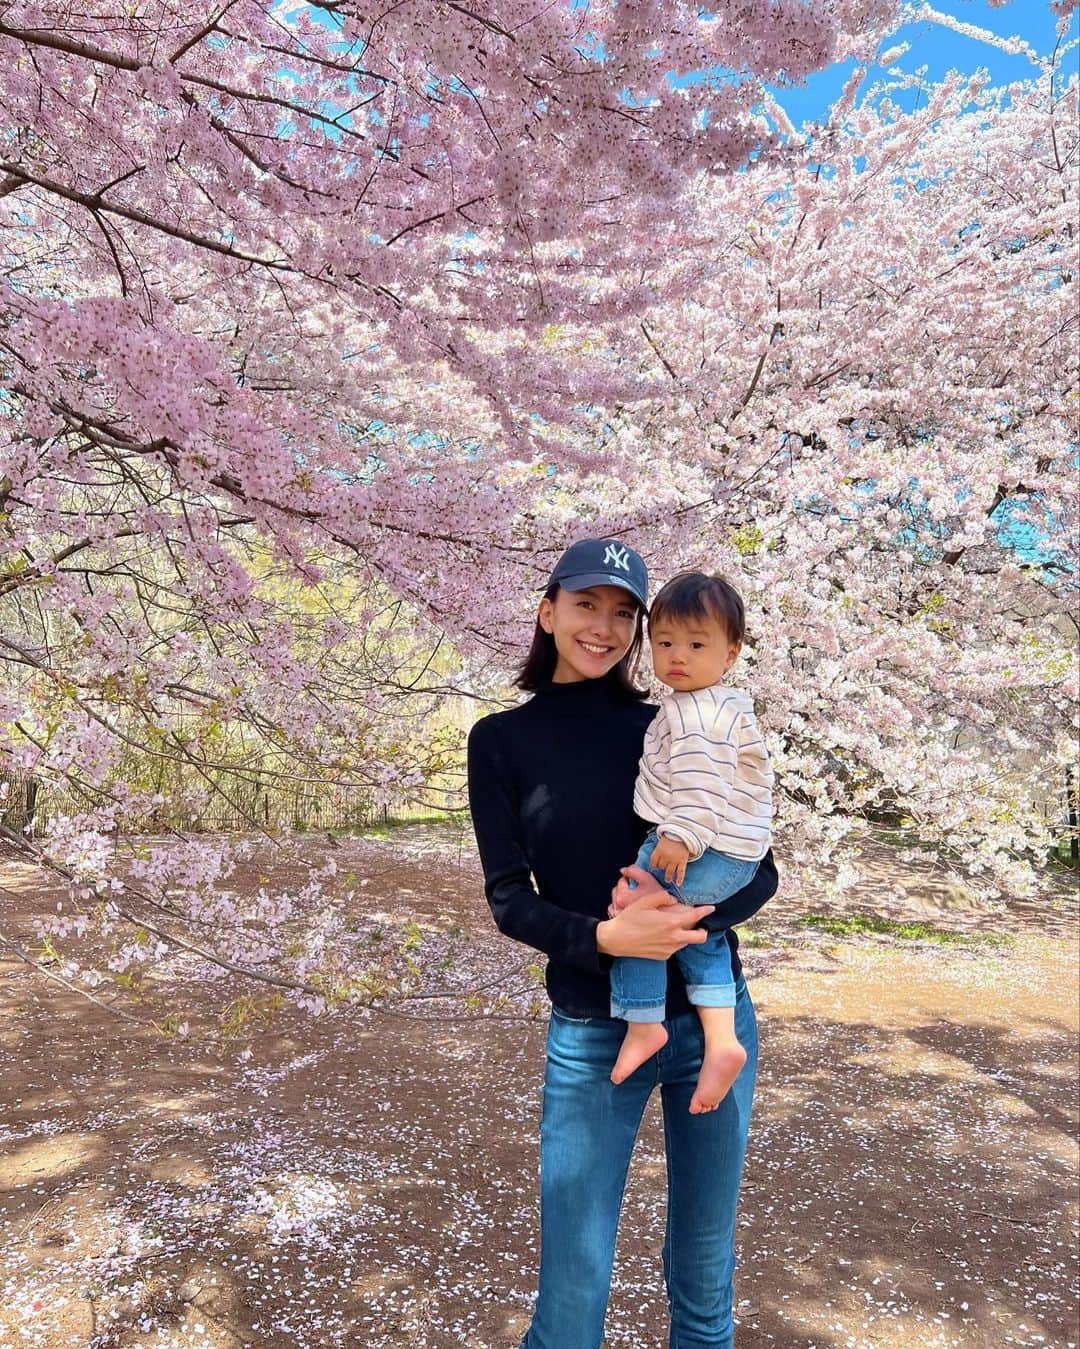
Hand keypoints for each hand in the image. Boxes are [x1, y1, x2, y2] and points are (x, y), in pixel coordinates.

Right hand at [598, 869, 712, 960]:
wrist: (616, 940)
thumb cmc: (629, 919)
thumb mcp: (644, 902)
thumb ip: (662, 897)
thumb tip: (673, 899)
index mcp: (670, 922)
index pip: (695, 916)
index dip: (705, 911)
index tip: (711, 908)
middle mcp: (673, 938)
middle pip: (700, 937)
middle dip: (703, 930)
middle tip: (699, 923)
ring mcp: (669, 949)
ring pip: (687, 942)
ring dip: (686, 934)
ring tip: (675, 927)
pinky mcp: (663, 956)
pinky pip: (675, 948)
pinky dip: (674, 941)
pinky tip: (663, 935)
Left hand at [650, 835, 690, 886]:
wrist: (683, 833)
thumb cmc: (671, 836)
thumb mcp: (661, 842)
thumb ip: (658, 851)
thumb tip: (656, 860)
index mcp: (659, 851)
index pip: (653, 862)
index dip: (654, 865)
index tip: (655, 867)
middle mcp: (666, 857)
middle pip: (661, 867)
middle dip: (662, 868)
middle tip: (663, 869)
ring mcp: (674, 860)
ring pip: (669, 872)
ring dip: (668, 877)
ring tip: (668, 880)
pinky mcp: (682, 861)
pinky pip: (681, 872)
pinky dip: (680, 879)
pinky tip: (678, 884)